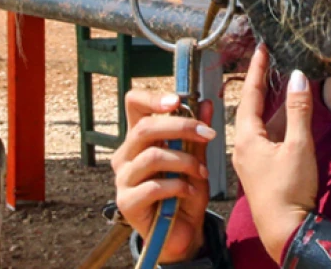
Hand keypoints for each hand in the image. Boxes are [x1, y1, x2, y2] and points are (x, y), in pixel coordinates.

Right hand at [110, 89, 216, 263]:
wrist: (182, 232)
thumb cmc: (185, 193)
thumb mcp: (196, 160)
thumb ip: (197, 135)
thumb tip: (207, 103)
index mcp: (139, 139)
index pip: (133, 104)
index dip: (152, 98)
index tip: (177, 101)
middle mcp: (125, 155)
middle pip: (145, 128)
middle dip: (181, 127)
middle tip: (208, 135)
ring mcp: (123, 179)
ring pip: (152, 156)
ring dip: (184, 161)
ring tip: (202, 173)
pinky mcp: (126, 202)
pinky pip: (153, 186)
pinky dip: (178, 186)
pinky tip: (190, 191)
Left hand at [232, 45, 317, 261]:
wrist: (286, 232)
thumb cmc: (289, 190)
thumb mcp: (299, 147)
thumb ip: (299, 111)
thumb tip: (297, 76)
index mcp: (246, 138)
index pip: (249, 94)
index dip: (256, 69)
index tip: (260, 46)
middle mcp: (244, 146)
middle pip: (251, 106)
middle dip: (261, 82)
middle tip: (268, 58)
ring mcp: (253, 159)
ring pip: (261, 122)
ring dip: (271, 101)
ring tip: (281, 78)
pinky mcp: (263, 169)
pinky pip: (268, 136)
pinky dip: (278, 121)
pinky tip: (290, 114)